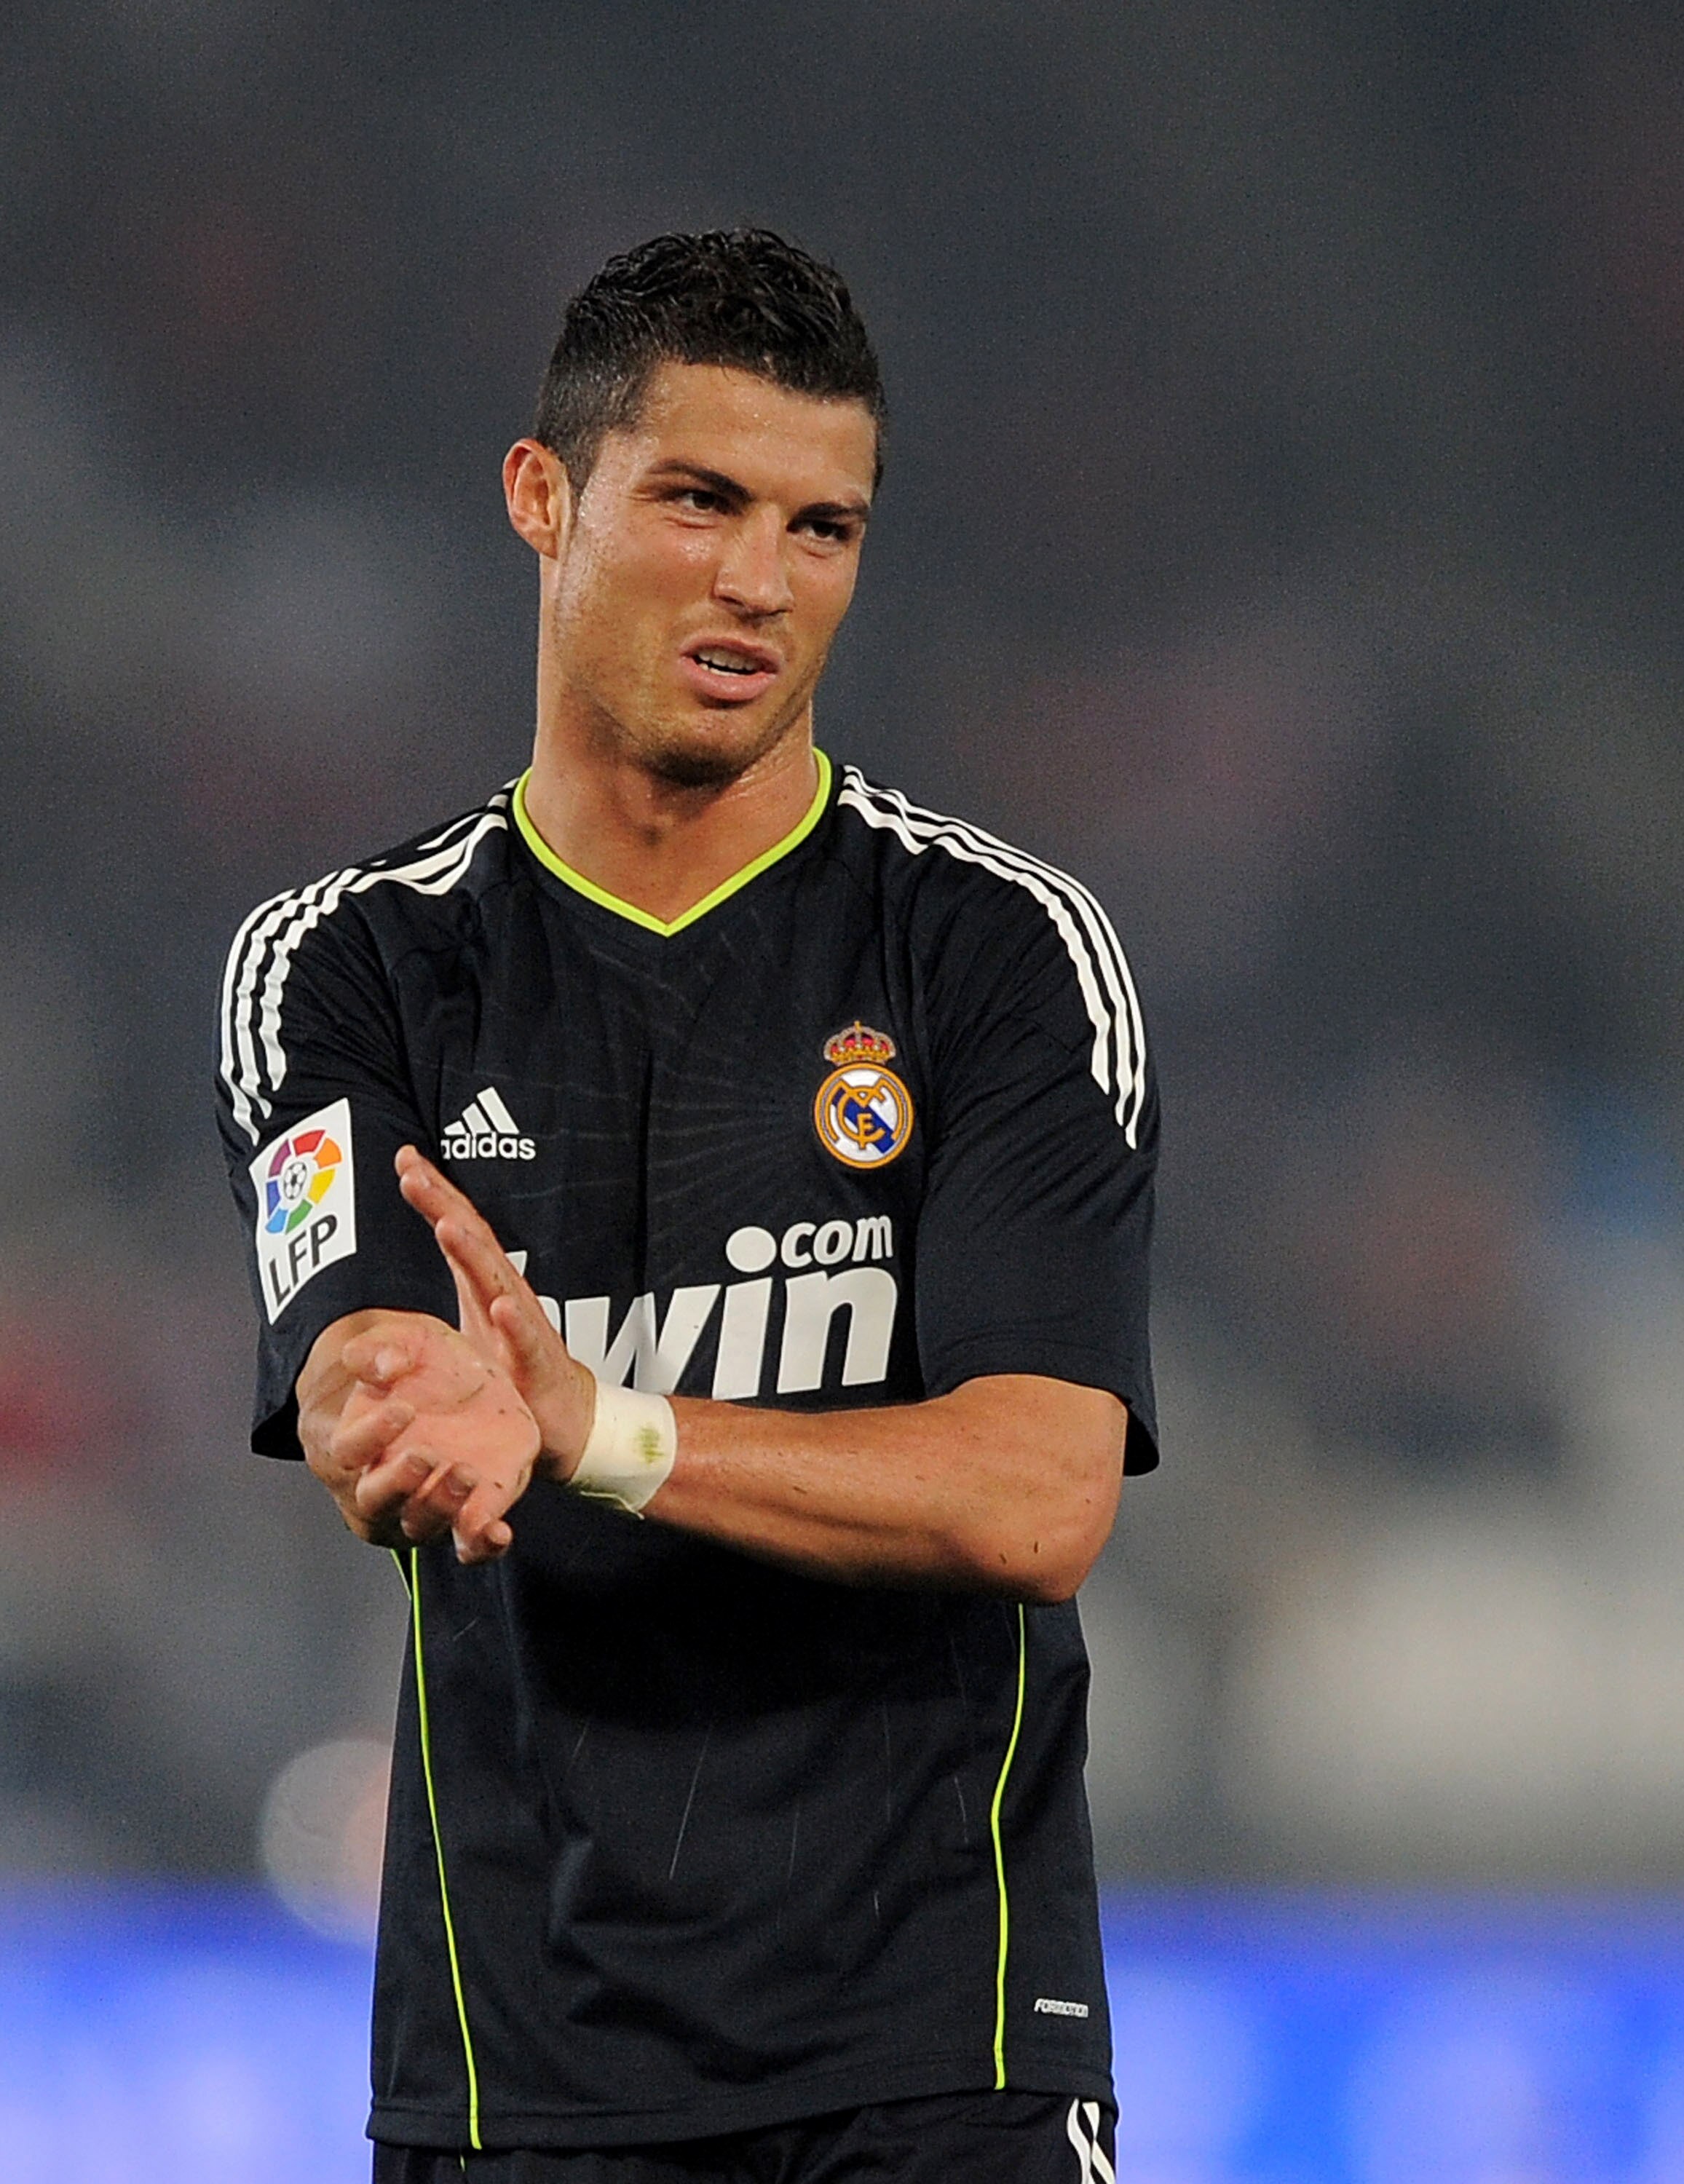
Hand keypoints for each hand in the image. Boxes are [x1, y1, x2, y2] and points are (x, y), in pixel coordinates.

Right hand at [300, 1310, 539, 1563]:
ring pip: (420, 1524)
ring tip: (466, 1475)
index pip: (348, 1450)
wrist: (462, 1384)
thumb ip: (381, 1349)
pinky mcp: (464, 1515)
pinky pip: (466, 1543)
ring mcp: (422, 1505)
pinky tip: (498, 1531)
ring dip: (441, 1507)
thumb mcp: (403, 1341)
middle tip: (425, 1456)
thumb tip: (384, 1366)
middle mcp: (383, 1483)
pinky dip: (481, 1543)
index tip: (402, 1409)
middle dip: (399, 1482)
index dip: (371, 1434)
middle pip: (375, 1500)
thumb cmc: (421, 1366)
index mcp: (357, 1441)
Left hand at [395, 1146, 596, 1478]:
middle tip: (413, 1174)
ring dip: (473, 1253)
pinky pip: (525, 1341)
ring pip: (497, 1281)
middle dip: (443, 1204)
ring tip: (447, 1226)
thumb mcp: (468, 1324)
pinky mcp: (537, 1365)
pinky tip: (501, 1308)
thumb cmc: (514, 1367)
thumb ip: (446, 1290)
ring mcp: (523, 1326)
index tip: (404, 1158)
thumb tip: (390, 1284)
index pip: (459, 1226)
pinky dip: (513, 1323)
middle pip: (474, 1240)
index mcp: (484, 1282)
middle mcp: (505, 1293)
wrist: (566, 1416)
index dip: (434, 1192)